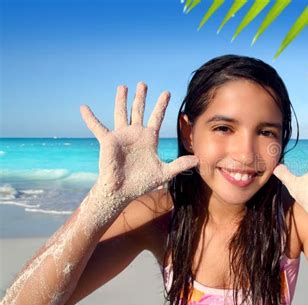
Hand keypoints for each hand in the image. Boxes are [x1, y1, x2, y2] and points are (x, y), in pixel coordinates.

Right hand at [80, 82, 197, 200]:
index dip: (161, 105)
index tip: (167, 92)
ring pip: (122, 113)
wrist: (122, 191)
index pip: (156, 118)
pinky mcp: (108, 141)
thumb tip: (198, 159)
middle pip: (139, 111)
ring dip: (121, 100)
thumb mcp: (164, 172)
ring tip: (123, 87)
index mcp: (148, 139)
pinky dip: (90, 118)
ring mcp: (121, 136)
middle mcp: (135, 134)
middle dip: (142, 97)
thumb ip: (180, 164)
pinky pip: (97, 127)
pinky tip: (84, 107)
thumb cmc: (141, 183)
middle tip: (143, 84)